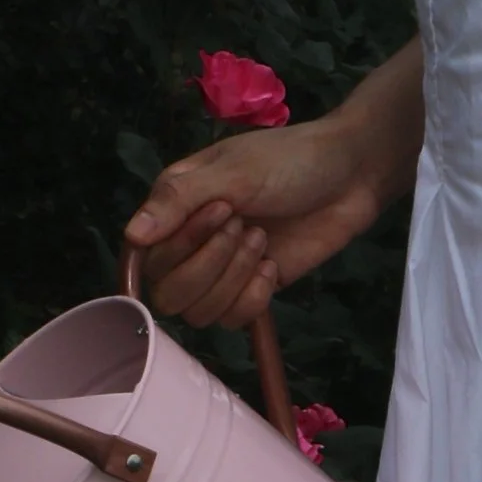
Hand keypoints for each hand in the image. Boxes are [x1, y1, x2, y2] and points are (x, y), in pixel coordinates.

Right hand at [122, 116, 382, 326]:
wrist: (349, 175)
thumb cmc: (288, 161)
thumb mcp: (232, 171)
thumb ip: (178, 201)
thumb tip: (131, 235)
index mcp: (175, 208)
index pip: (147, 257)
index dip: (181, 246)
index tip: (223, 211)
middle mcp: (190, 244)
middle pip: (169, 295)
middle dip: (209, 266)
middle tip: (246, 226)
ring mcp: (223, 271)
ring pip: (200, 313)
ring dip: (233, 279)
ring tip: (262, 239)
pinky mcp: (254, 290)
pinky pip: (233, 320)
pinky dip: (253, 297)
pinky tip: (272, 265)